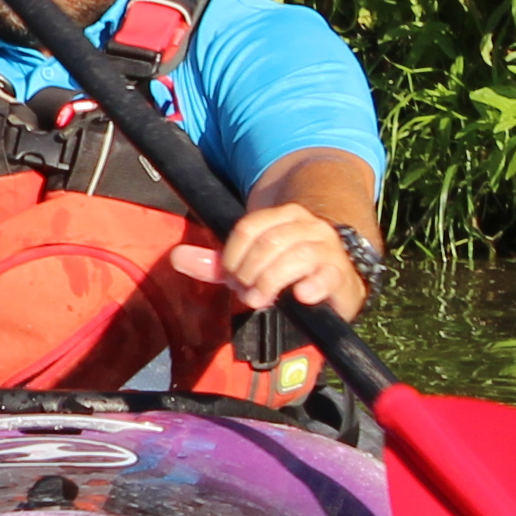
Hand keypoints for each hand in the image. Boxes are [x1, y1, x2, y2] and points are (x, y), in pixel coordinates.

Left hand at [207, 202, 369, 320]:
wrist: (336, 281)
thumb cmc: (288, 271)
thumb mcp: (250, 264)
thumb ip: (217, 263)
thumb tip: (176, 257)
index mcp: (283, 216)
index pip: (249, 228)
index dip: (233, 257)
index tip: (232, 278)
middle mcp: (307, 225)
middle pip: (268, 243)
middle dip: (250, 272)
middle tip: (246, 294)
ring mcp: (327, 247)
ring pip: (294, 257)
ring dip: (270, 283)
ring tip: (261, 300)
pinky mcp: (339, 273)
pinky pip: (325, 275)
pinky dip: (310, 286)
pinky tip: (299, 296)